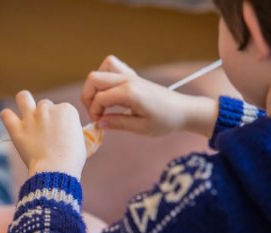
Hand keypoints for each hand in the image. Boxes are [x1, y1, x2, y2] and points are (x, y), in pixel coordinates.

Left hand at [0, 91, 85, 179]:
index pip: (62, 109)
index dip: (61, 121)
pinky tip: (13, 124)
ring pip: (23, 97)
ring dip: (24, 103)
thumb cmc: (71, 160)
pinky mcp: (17, 128)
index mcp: (67, 110)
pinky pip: (6, 115)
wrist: (56, 169)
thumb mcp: (80, 141)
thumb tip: (67, 133)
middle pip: (45, 105)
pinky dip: (8, 117)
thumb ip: (72, 131)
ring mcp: (31, 117)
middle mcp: (48, 109)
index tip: (61, 132)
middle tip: (45, 130)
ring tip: (26, 114)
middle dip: (45, 115)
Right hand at [81, 55, 217, 137]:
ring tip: (101, 102)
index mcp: (129, 93)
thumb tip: (98, 123)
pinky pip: (112, 66)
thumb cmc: (165, 121)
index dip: (94, 112)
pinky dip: (105, 76)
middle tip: (96, 113)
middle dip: (88, 97)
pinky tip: (111, 93)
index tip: (99, 125)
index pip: (99, 98)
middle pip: (93, 78)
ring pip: (101, 69)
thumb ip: (117, 124)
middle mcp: (127, 80)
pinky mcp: (133, 76)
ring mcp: (130, 75)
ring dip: (95, 85)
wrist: (183, 110)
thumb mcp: (141, 128)